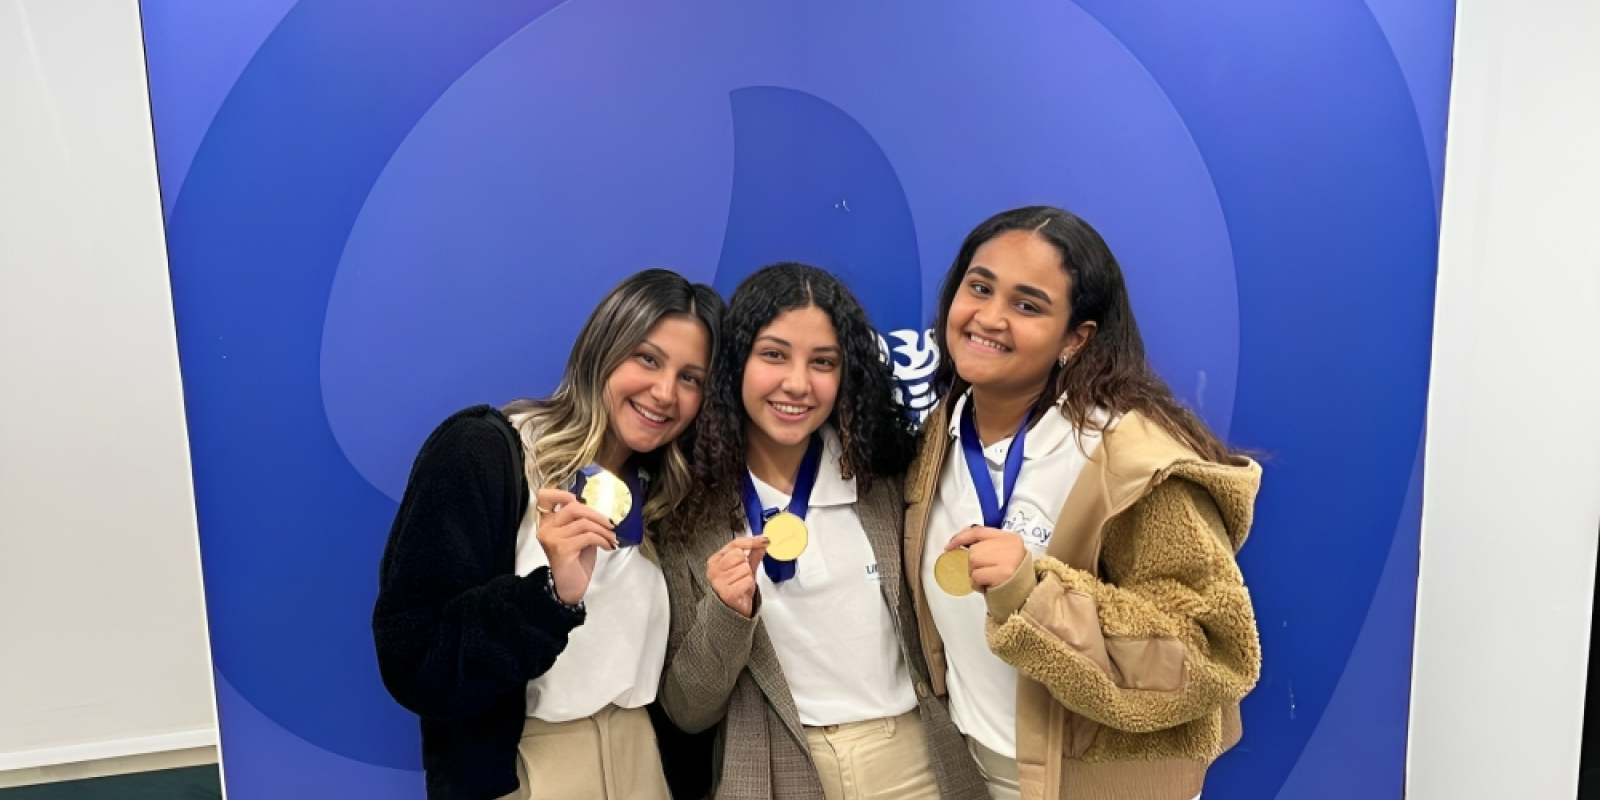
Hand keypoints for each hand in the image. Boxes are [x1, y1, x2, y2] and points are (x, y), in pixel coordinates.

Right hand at [535, 487, 617, 604]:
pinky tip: (608, 546)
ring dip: (603, 529)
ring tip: (612, 537)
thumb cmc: (576, 560)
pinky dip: (602, 539)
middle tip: (610, 524)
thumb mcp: (578, 535)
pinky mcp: (562, 548)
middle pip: (573, 507)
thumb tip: (598, 506)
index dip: (563, 493)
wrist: (571, 587)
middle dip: (596, 514)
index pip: (545, 496)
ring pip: (583, 522)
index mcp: (547, 522)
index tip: (583, 500)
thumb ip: (580, 519)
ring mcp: (552, 538)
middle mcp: (546, 528)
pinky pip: (588, 536)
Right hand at [706, 537, 767, 617]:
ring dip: (748, 577)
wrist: (730, 612)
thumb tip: (762, 542)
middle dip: (746, 565)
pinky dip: (749, 586)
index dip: (751, 541)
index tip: (765, 540)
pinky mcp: (727, 593)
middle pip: (739, 555)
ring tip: (741, 585)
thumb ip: (752, 555)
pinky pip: (747, 581)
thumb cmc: (735, 589)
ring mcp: (719, 581)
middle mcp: (714, 570)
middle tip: (742, 576)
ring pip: (745, 569)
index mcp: (716, 560)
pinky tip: (742, 591)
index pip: (735, 544)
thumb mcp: (743, 569)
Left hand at [947, 526, 1027, 591]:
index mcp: (1010, 537)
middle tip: (985, 572)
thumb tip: (958, 542)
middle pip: (974, 550)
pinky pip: (976, 576)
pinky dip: (977, 584)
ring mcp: (1008, 559)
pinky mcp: (1004, 573)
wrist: (1026, 595)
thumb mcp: (1001, 553)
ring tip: (988, 579)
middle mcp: (1010, 545)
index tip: (949, 546)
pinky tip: (988, 586)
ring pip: (973, 562)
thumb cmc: (1010, 575)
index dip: (961, 537)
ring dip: (975, 574)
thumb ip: (985, 544)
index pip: (978, 531)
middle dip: (973, 564)